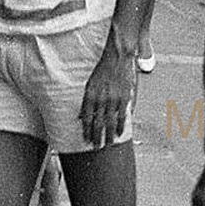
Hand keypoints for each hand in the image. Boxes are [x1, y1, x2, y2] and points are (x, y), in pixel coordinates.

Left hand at [79, 26, 135, 148]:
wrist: (117, 58)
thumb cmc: (102, 70)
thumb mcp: (89, 84)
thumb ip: (86, 102)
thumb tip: (80, 116)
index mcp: (90, 95)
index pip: (87, 118)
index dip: (87, 131)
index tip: (86, 140)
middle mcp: (101, 99)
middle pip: (98, 122)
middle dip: (96, 137)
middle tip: (96, 147)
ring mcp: (113, 99)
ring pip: (109, 121)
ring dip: (108, 134)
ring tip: (107, 144)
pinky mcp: (124, 97)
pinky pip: (121, 116)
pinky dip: (120, 126)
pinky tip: (118, 134)